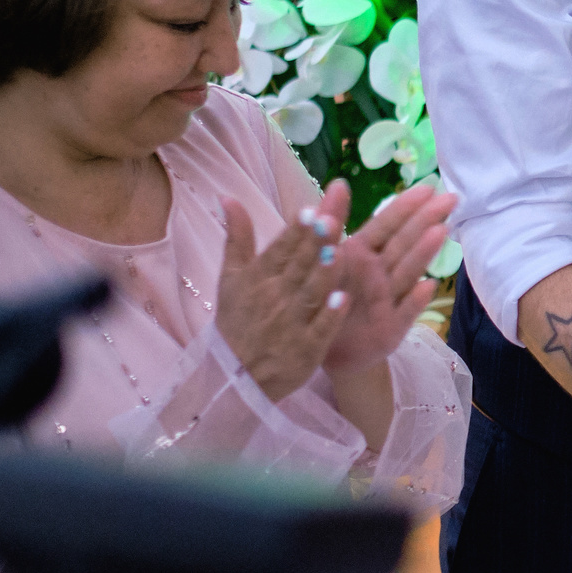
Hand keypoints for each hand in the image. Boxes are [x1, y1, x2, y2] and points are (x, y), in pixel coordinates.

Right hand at [216, 183, 349, 401]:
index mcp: (258, 277)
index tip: (310, 210)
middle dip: (314, 244)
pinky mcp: (306, 349)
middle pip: (300, 266)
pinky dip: (330, 315)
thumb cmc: (236, 320)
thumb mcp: (230, 278)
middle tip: (330, 219)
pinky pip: (320, 329)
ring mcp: (291, 324)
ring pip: (310, 294)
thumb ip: (237, 237)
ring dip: (324, 274)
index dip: (296, 231)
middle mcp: (274, 297)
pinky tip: (344, 299)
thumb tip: (228, 197)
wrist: (234, 375)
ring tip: (340, 253)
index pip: (280, 249)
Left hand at [321, 184, 455, 373]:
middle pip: (404, 243)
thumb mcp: (320, 258)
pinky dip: (415, 300)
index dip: (405, 206)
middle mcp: (379, 274)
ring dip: (423, 252)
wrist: (329, 351)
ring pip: (407, 271)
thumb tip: (338, 183)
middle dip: (426, 219)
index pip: (386, 225)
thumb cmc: (328, 301)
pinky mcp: (391, 328)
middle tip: (451, 198)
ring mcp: (388, 300)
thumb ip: (329, 224)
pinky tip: (428, 285)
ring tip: (440, 230)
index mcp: (362, 255)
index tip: (428, 187)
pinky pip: (404, 312)